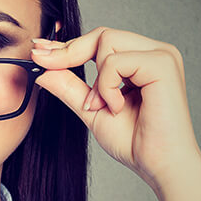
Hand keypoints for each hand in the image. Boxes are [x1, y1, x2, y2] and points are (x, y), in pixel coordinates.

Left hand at [31, 27, 200, 193]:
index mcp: (142, 59)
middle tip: (47, 68)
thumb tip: (41, 69)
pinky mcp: (162, 64)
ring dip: (96, 80)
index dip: (67, 45)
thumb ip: (69, 87)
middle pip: (101, 34)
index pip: (100, 40)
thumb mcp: (91, 109)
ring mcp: (161, 55)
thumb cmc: (134, 142)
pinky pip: (115, 62)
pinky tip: (118, 107)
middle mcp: (155, 52)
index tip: (38, 51)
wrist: (159, 166)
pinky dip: (107, 87)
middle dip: (70, 53)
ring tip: (103, 107)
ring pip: (107, 41)